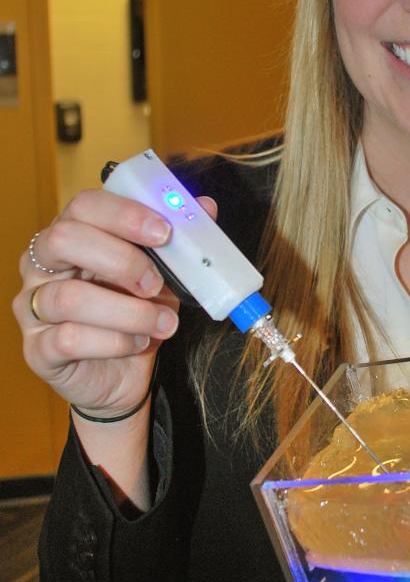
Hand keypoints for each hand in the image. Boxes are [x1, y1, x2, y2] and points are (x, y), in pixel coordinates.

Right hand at [13, 187, 216, 417]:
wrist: (124, 376)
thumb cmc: (135, 314)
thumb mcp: (162, 275)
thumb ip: (178, 242)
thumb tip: (205, 206)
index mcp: (71, 235)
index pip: (84, 205)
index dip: (124, 214)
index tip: (164, 232)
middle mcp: (41, 266)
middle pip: (64, 239)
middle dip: (121, 260)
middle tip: (156, 284)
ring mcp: (32, 308)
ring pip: (69, 298)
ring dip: (129, 313)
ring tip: (162, 324)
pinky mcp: (37, 350)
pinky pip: (69, 339)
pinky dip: (114, 342)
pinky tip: (137, 344)